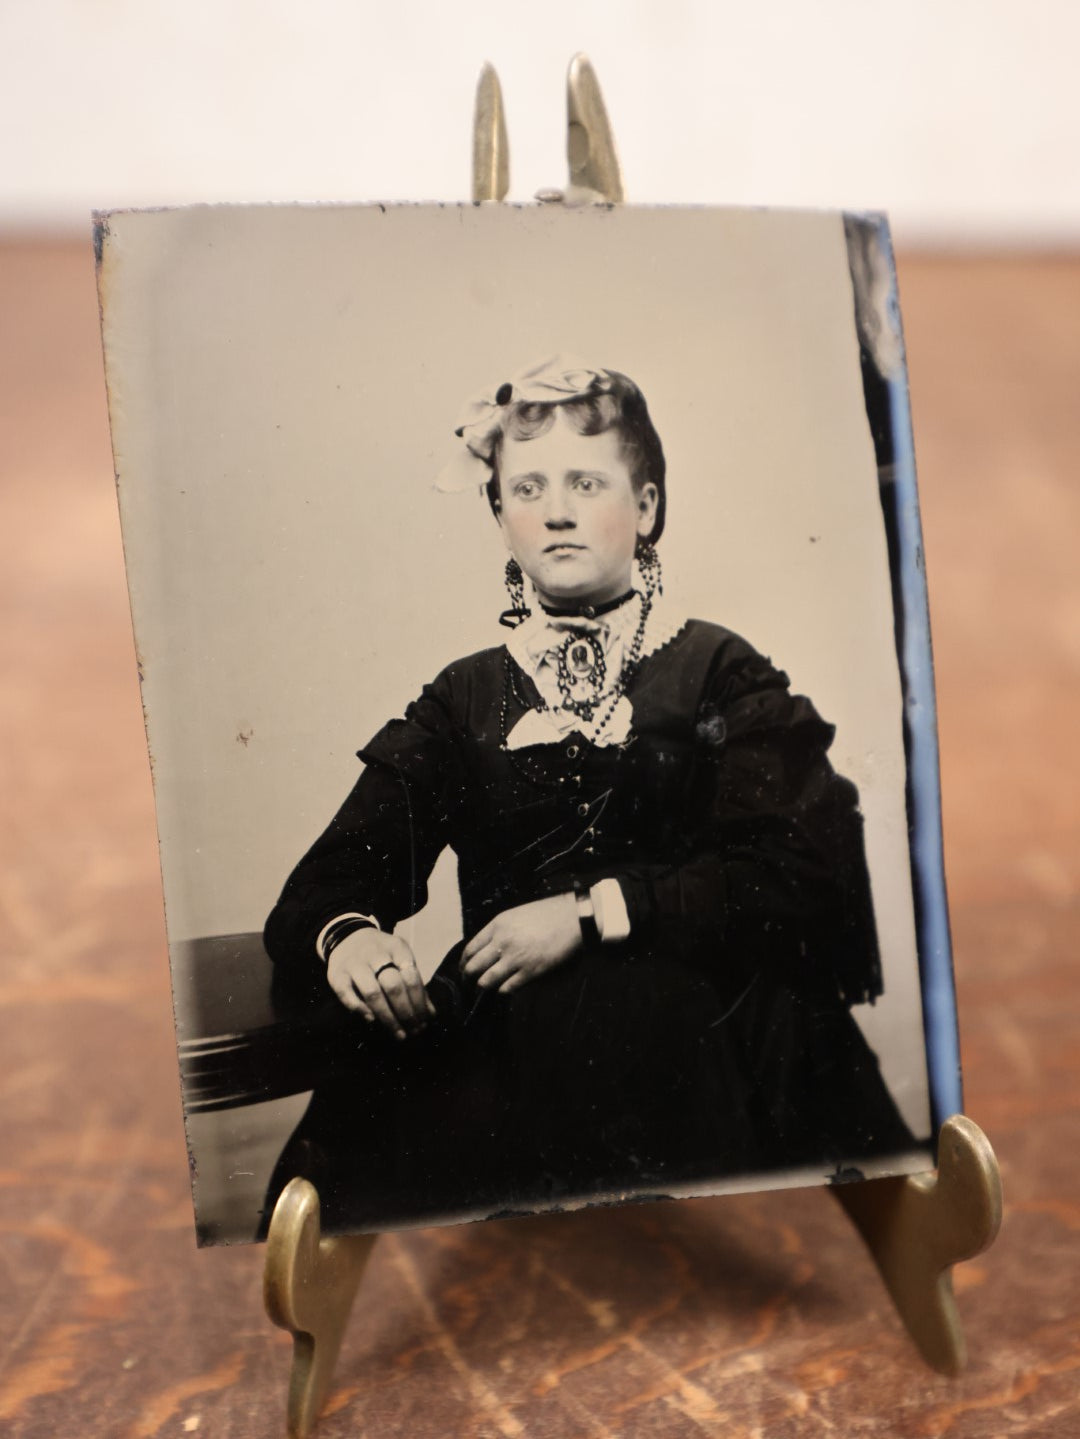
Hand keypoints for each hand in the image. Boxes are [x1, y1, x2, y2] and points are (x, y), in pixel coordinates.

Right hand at [326, 929, 434, 1038]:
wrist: (348, 937)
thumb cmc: (381, 954)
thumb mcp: (400, 959)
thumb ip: (414, 983)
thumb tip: (430, 1013)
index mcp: (396, 947)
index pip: (411, 977)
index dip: (420, 1002)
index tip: (425, 1020)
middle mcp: (375, 953)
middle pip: (393, 987)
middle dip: (406, 1013)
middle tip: (414, 1031)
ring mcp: (354, 963)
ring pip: (372, 993)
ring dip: (387, 1017)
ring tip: (398, 1033)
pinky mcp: (336, 975)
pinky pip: (347, 995)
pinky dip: (360, 1009)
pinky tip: (372, 1021)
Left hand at [460, 893, 580, 994]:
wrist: (572, 919)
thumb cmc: (547, 913)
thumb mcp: (516, 914)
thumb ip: (499, 929)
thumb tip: (487, 947)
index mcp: (498, 925)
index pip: (470, 948)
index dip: (463, 961)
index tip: (463, 967)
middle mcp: (503, 942)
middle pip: (474, 966)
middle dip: (467, 977)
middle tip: (467, 982)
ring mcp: (516, 958)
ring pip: (487, 980)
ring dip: (482, 986)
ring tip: (481, 989)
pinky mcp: (530, 971)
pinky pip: (508, 987)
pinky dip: (502, 990)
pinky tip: (503, 989)